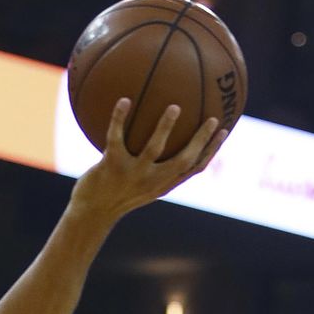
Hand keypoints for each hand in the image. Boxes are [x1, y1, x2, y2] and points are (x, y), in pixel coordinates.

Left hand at [72, 98, 228, 219]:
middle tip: (212, 118)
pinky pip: (116, 137)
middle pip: (184, 160)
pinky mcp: (110, 166)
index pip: (194, 169)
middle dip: (201, 140)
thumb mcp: (138, 188)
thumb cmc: (113, 196)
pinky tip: (123, 100)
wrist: (88, 213)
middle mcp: (151, 181)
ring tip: (174, 107)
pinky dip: (119, 118)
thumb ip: (154, 171)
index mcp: (162, 185)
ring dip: (165, 127)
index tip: (224, 131)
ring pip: (154, 149)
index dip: (211, 151)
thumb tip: (164, 143)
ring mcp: (131, 174)